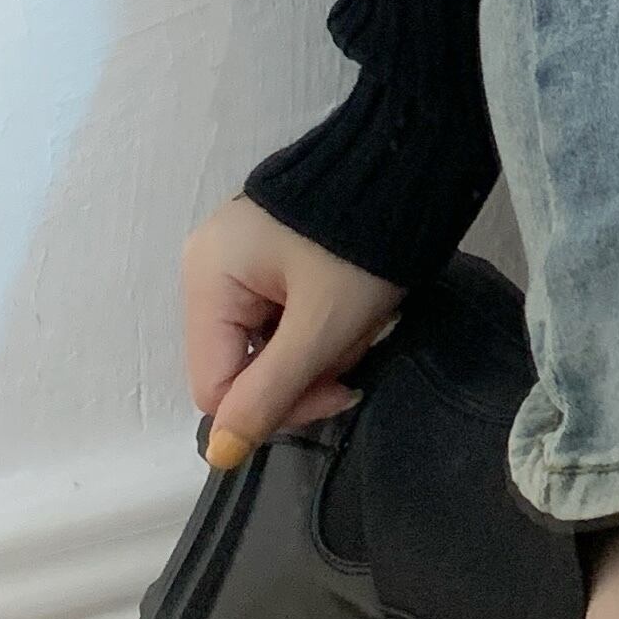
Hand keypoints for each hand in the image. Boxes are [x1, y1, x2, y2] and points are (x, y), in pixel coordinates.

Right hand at [181, 193, 405, 470]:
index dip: (275, 407)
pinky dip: (320, 321)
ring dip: (318, 347)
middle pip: (241, 364)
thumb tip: (220, 454)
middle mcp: (210, 265)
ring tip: (363, 318)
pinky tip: (354, 304)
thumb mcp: (322, 326)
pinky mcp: (273, 252)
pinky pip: (283, 312)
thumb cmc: (364, 245)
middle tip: (356, 348)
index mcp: (207, 277)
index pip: (216, 386)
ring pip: (267, 342)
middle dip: (304, 370)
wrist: (410, 163)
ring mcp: (241, 256)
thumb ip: (270, 392)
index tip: (338, 391)